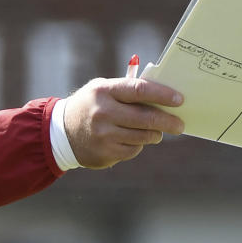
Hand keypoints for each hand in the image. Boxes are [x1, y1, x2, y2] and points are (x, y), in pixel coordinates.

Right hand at [61, 77, 184, 168]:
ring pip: (143, 136)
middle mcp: (103, 112)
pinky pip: (133, 149)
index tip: (179, 100)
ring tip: (156, 131)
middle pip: (146, 118)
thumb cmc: (91, 106)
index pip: (140, 90)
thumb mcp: (103, 90)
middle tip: (179, 125)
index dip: (163, 95)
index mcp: (104, 91)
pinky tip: (131, 139)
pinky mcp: (105, 152)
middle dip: (168, 121)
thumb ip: (129, 90)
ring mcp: (103, 135)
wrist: (61, 132)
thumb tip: (165, 96)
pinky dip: (138, 145)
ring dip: (155, 134)